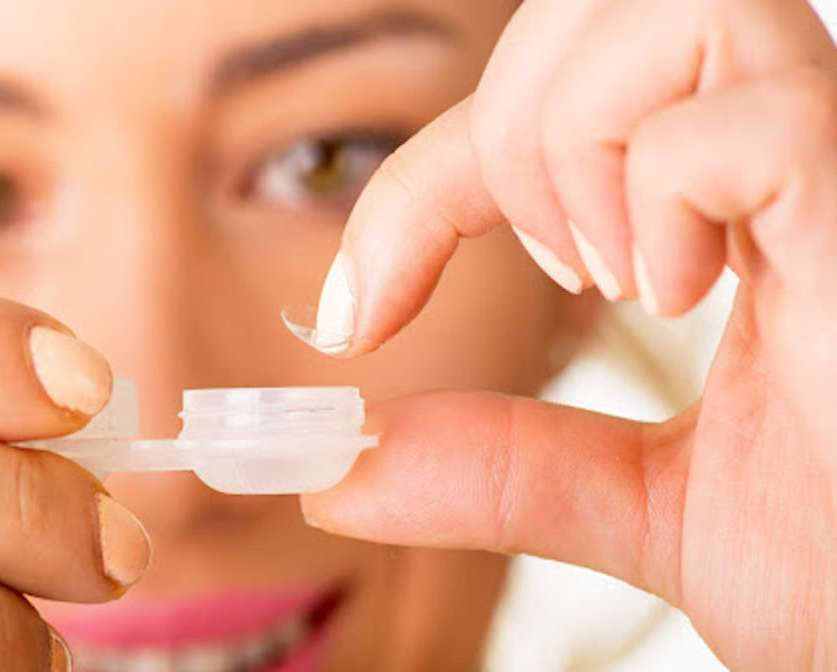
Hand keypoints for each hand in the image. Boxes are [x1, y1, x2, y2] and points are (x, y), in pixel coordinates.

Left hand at [299, 0, 836, 667]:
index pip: (548, 101)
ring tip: (625, 284)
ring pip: (661, 8)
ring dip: (572, 150)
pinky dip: (658, 197)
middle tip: (545, 272)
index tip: (352, 312)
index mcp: (733, 210)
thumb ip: (499, 467)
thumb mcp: (638, 505)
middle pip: (599, 4)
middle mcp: (789, 155)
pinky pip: (733, 120)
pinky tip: (689, 296)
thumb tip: (343, 471)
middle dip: (500, 134)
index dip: (421, 186)